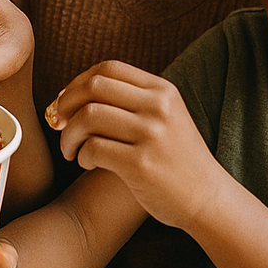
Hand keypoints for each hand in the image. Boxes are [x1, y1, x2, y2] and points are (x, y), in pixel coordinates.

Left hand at [46, 61, 220, 229]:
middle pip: (93, 87)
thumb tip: (74, 91)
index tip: (66, 102)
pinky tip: (87, 164)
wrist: (208, 200)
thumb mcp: (166, 117)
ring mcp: (151, 134)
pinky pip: (93, 148)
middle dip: (66, 104)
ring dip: (68, 134)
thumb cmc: (176, 160)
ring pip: (88, 116)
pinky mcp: (141, 164)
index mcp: (163, 90)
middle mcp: (159, 107)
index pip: (108, 68)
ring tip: (70, 150)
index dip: (78, 81)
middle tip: (59, 124)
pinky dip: (81, 155)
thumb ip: (132, 100)